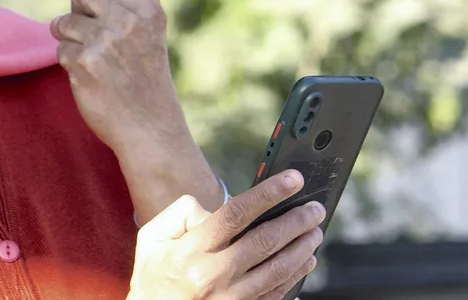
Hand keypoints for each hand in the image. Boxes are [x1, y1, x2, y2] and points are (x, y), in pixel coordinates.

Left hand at [50, 0, 179, 151]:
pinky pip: (59, 49)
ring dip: (71, 41)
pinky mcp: (86, 59)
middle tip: (99, 40)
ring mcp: (109, 38)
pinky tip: (92, 80)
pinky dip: (69, 65)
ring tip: (98, 65)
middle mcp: (131, 16)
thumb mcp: (143, 39)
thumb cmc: (142, 83)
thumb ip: (118, 13)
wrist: (151, 129)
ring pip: (63, 21)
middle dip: (78, 10)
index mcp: (148, 7)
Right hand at [129, 170, 323, 299]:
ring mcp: (229, 299)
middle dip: (295, 221)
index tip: (292, 180)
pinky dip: (295, 276)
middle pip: (264, 241)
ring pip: (276, 270)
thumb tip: (213, 210)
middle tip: (315, 208)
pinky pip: (275, 294)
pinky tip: (305, 261)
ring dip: (301, 248)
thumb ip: (181, 213)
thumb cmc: (152, 275)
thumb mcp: (152, 238)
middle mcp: (213, 275)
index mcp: (191, 249)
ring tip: (315, 230)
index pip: (236, 214)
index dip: (268, 194)